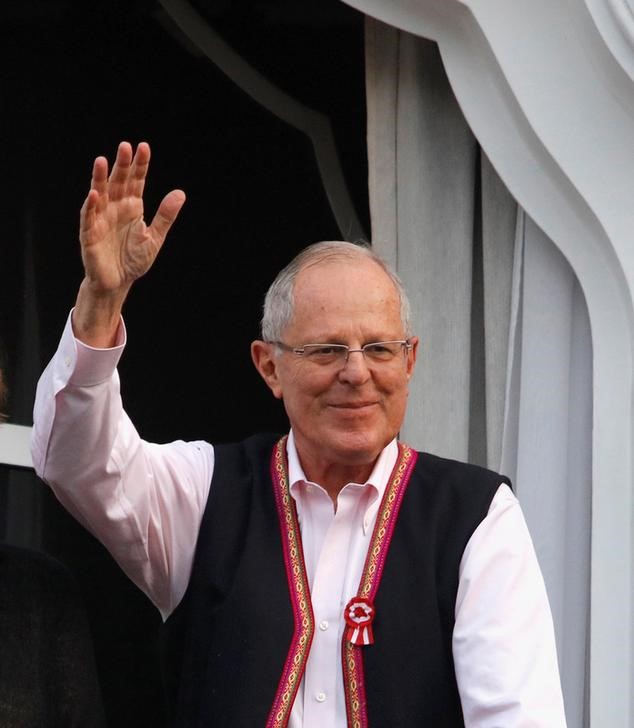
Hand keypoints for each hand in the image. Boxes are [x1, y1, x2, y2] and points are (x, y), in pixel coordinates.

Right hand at [79, 141, 184, 295]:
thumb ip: (165, 216)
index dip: (140, 165)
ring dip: (100, 178)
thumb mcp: (155, 237)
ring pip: (100, 193)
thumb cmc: (134, 260)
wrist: (118, 282)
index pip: (136, 181)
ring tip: (102, 161)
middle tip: (125, 146)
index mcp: (132, 207)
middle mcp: (115, 208)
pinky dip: (91, 206)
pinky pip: (89, 217)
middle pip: (118, 182)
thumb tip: (180, 193)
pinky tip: (94, 194)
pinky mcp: (90, 233)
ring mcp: (101, 218)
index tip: (144, 147)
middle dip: (121, 165)